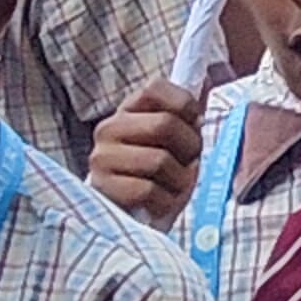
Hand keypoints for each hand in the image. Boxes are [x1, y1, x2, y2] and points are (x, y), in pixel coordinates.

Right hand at [84, 80, 202, 228]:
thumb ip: (187, 118)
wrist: (134, 213)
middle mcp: (108, 128)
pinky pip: (146, 190)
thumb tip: (199, 116)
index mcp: (128, 109)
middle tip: (189, 161)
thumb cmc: (162, 172)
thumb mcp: (176, 140)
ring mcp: (101, 157)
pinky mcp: (101, 188)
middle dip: (189, 147)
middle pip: (165, 124)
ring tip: (175, 184)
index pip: (155, 88)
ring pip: (158, 161)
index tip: (193, 124)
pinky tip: (161, 201)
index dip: (185, 106)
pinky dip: (164, 200)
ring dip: (179, 179)